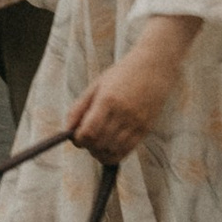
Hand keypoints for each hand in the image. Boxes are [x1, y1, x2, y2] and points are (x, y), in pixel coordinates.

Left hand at [66, 23, 192, 161]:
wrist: (154, 67)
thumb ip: (79, 107)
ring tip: (97, 143)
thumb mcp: (97, 85)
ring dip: (100, 152)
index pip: (88, 132)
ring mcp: (136, 123)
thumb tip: (67, 129)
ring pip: (112, 151)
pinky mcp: (145, 129)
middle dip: (88, 146)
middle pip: (99, 144)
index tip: (76, 136)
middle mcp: (122, 113)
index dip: (78, 139)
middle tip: (86, 140)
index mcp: (107, 100)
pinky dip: (114, 154)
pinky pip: (127, 151)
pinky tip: (109, 147)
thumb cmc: (122, 74)